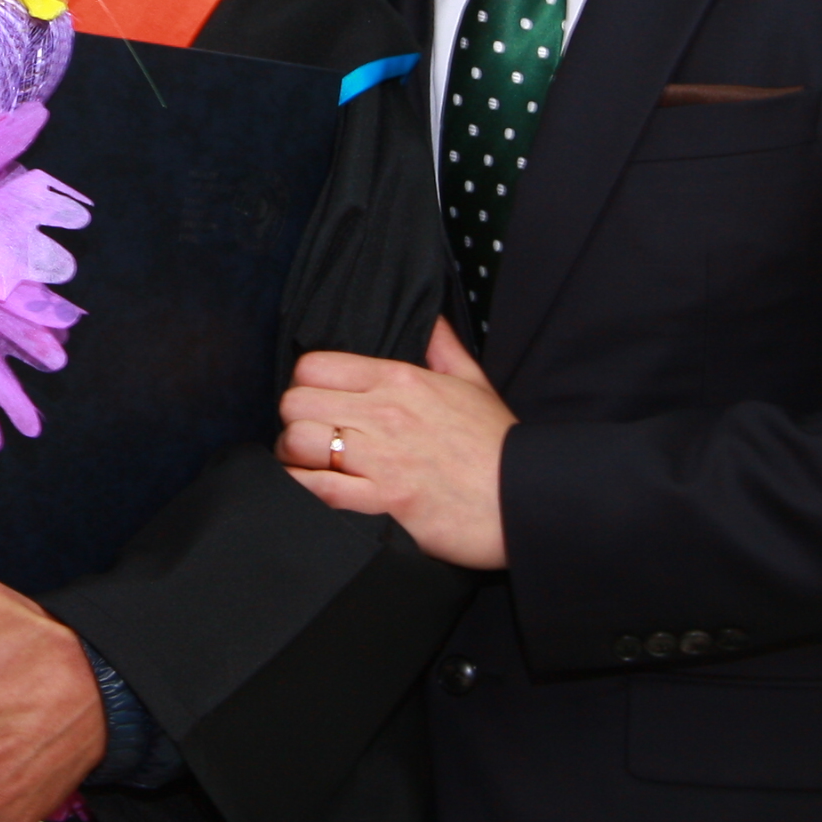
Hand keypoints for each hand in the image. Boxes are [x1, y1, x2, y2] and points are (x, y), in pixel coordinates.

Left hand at [277, 318, 515, 568]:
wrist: (527, 502)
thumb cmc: (500, 448)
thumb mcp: (475, 384)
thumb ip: (444, 348)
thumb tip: (429, 319)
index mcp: (401, 379)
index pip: (314, 365)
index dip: (305, 385)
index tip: (318, 403)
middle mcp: (385, 413)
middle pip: (295, 403)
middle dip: (294, 422)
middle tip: (310, 439)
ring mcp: (381, 458)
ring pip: (298, 442)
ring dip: (295, 459)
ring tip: (312, 468)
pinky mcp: (383, 501)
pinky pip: (317, 489)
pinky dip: (304, 491)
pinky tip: (315, 493)